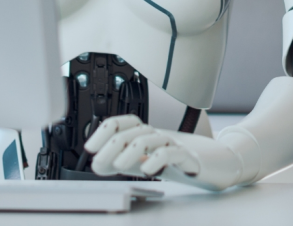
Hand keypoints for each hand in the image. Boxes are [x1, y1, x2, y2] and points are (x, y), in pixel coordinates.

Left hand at [84, 115, 199, 178]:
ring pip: (149, 139)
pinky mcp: (185, 156)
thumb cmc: (168, 161)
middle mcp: (156, 134)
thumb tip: (96, 163)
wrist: (203, 166)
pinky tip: (146, 169)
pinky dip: (156, 159)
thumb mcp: (139, 162)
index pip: (122, 123)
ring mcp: (171, 143)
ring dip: (130, 151)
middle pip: (132, 131)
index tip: (89, 147)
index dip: (104, 132)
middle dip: (111, 145)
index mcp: (143, 133)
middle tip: (98, 161)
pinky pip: (170, 152)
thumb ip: (118, 162)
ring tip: (118, 165)